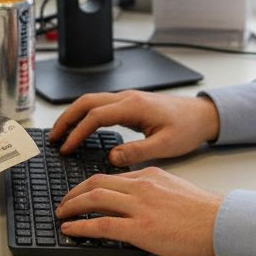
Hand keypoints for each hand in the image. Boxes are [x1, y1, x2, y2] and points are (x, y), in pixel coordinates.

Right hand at [48, 90, 220, 164]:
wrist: (203, 115)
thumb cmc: (188, 128)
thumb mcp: (165, 145)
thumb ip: (138, 152)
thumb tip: (112, 157)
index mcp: (134, 106)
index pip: (96, 115)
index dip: (78, 132)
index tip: (66, 148)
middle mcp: (128, 98)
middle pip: (87, 102)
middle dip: (66, 118)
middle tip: (52, 138)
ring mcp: (128, 99)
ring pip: (92, 101)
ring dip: (74, 115)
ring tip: (61, 134)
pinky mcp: (130, 104)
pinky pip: (101, 106)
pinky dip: (85, 115)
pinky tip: (81, 130)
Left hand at [56, 167, 221, 255]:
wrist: (221, 224)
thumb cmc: (203, 213)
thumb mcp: (174, 189)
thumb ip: (152, 189)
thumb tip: (135, 199)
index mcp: (150, 176)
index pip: (111, 176)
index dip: (89, 185)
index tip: (80, 193)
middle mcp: (142, 186)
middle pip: (96, 183)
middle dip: (74, 193)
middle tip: (64, 202)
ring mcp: (140, 207)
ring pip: (95, 199)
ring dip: (72, 206)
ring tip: (61, 214)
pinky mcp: (141, 228)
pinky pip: (102, 225)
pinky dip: (81, 226)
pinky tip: (71, 229)